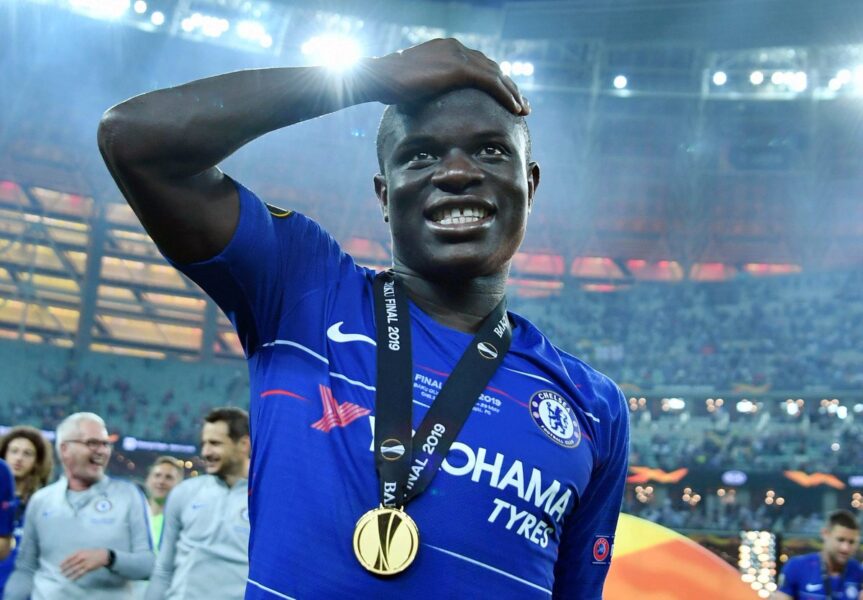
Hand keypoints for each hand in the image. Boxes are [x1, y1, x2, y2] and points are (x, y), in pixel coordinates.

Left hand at [60, 548, 109, 579]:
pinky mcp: (88, 568)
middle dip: (65, 568)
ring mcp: (85, 563)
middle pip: (71, 564)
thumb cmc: (92, 553)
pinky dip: (75, 577)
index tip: (59, 566)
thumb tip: (67, 561)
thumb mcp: (84, 551)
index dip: (64, 562)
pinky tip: (71, 579)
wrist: (103, 555)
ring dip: (68, 573)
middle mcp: (81, 557)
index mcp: (80, 552)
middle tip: (60, 572)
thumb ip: (76, 555)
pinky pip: (80, 573)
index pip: (69, 557)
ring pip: (74, 569)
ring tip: (64, 576)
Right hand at [365, 38, 528, 115]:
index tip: (504, 97)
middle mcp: (456, 48)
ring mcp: (458, 55)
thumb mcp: (416, 85)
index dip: (494, 81)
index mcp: (447, 50)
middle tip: (521, 104)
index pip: (478, 65)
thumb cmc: (390, 85)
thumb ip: (430, 89)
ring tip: (523, 110)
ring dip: (512, 93)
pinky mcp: (460, 68)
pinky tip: (515, 108)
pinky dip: (506, 95)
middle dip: (509, 86)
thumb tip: (431, 104)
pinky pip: (491, 82)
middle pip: (492, 67)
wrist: (380, 76)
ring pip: (496, 74)